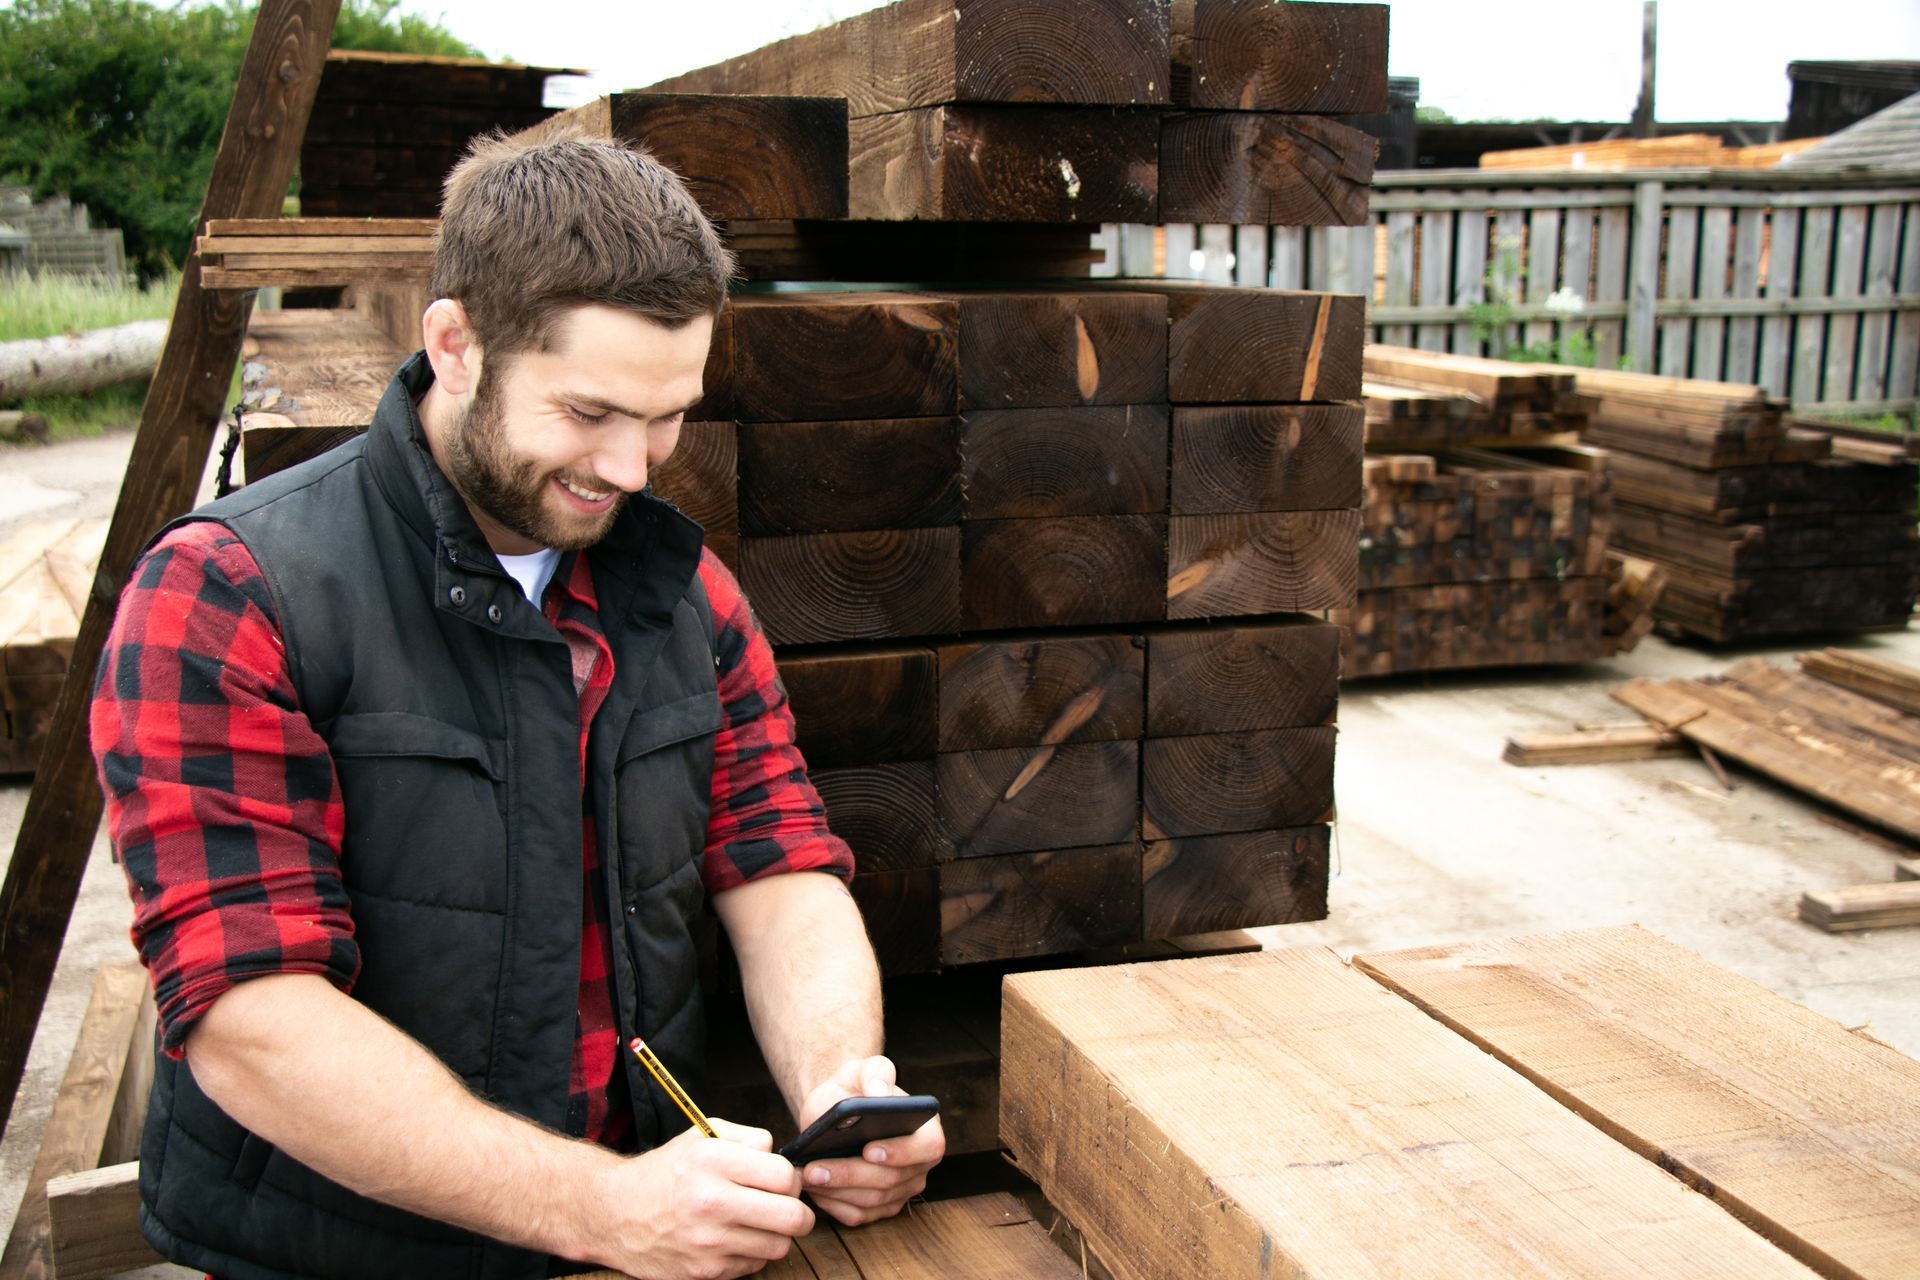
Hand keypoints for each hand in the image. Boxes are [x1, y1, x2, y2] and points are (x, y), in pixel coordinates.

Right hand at [596, 1118, 812, 1279]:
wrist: (614, 1213)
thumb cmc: (664, 1172)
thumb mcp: (701, 1136)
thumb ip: (748, 1139)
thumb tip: (785, 1159)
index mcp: (714, 1162)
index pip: (784, 1175)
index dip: (791, 1178)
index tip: (783, 1181)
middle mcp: (712, 1202)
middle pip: (792, 1217)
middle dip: (799, 1212)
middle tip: (788, 1208)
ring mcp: (708, 1241)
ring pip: (779, 1246)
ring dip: (776, 1235)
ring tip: (759, 1223)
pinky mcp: (704, 1271)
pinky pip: (753, 1265)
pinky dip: (752, 1253)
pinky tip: (734, 1239)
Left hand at [793, 1057, 944, 1227]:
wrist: (835, 1111)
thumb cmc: (854, 1089)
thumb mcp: (862, 1070)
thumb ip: (875, 1072)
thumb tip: (879, 1093)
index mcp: (926, 1130)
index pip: (928, 1148)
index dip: (901, 1153)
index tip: (868, 1150)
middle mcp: (919, 1165)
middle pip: (892, 1180)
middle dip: (851, 1175)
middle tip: (816, 1168)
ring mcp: (900, 1191)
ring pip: (872, 1201)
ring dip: (837, 1191)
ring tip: (806, 1175)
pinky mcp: (879, 1208)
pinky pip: (858, 1215)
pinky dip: (833, 1205)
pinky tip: (813, 1189)